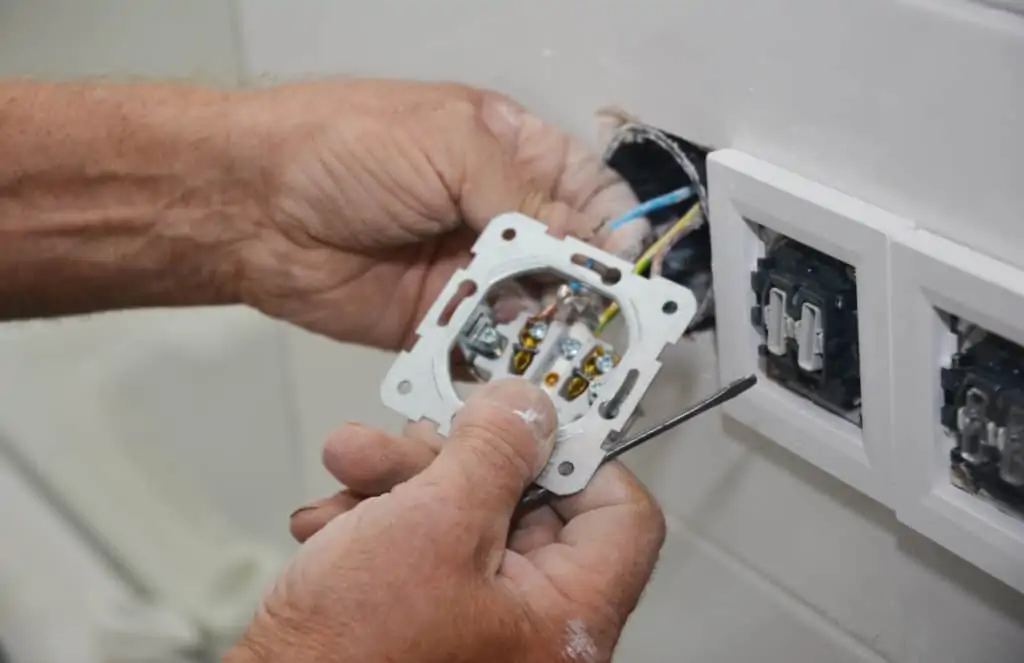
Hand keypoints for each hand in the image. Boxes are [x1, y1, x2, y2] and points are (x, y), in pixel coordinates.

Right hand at [225, 380, 665, 662]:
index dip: (577, 455)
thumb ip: (494, 452)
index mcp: (565, 619)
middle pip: (525, 505)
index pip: (621, 517)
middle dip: (453, 459)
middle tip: (410, 436)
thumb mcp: (434, 525)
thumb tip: (529, 406)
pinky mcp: (426, 620)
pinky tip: (332, 520)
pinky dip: (379, 520)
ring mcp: (477, 625)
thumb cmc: (351, 657)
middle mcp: (531, 628)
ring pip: (464, 518)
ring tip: (350, 467)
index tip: (528, 417)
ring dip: (402, 481)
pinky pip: (423, 549)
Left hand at [234, 79, 645, 347]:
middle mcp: (496, 214)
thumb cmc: (350, 150)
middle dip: (593, 290)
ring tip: (571, 354)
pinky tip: (523, 376)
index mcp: (508, 153)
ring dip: (556, 331)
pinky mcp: (437, 322)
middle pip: (571, 258)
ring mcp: (468, 272)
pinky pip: (486, 346)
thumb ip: (523, 195)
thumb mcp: (450, 145)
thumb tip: (587, 246)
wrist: (254, 207)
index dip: (616, 228)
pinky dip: (507, 363)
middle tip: (610, 326)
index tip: (630, 269)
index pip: (588, 190)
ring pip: (535, 308)